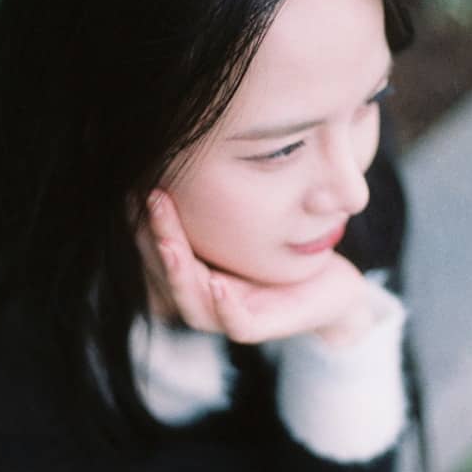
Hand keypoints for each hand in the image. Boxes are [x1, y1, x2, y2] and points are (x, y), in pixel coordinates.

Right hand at [142, 191, 374, 345]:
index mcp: (196, 271)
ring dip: (177, 270)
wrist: (333, 287)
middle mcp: (205, 295)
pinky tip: (217, 284)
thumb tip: (190, 143)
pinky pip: (236, 322)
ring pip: (192, 300)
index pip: (159, 244)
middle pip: (167, 270)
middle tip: (149, 198)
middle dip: (154, 235)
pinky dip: (224, 306)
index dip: (145, 217)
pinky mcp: (261, 327)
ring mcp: (230, 314)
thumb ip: (219, 195)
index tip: (138, 183)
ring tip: (168, 240)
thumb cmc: (286, 248)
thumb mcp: (248, 217)